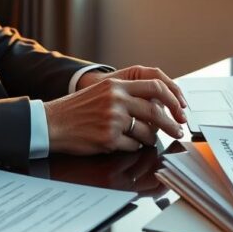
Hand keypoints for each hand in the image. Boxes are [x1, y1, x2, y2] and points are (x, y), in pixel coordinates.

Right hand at [45, 65, 186, 154]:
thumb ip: (126, 93)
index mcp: (116, 84)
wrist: (52, 123)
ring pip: (146, 132)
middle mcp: (116, 99)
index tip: (180, 109)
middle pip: (155, 111)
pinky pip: (133, 146)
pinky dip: (133, 147)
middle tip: (179, 131)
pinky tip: (123, 144)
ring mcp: (113, 120)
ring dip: (149, 138)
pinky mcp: (108, 138)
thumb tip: (158, 103)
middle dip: (172, 124)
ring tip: (145, 139)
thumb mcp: (102, 91)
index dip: (172, 98)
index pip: (155, 86)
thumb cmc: (77, 109)